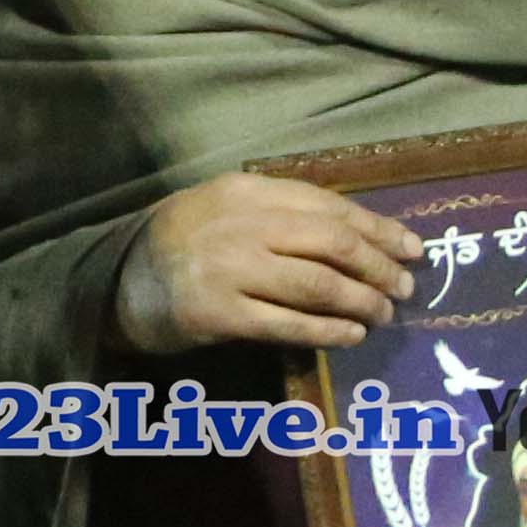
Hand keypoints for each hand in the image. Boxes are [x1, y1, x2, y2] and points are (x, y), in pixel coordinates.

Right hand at [117, 174, 421, 355]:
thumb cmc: (182, 245)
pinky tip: (351, 335)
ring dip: (362, 302)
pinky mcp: (217, 313)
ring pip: (317, 284)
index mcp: (245, 191)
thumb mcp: (227, 211)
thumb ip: (283, 214)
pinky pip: (289, 324)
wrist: (114, 284)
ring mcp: (226, 269)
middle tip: (405, 289)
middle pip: (332, 243)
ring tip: (382, 315)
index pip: (329, 206)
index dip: (379, 229)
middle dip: (379, 267)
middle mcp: (238, 224)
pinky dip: (328, 331)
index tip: (413, 249)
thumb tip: (365, 237)